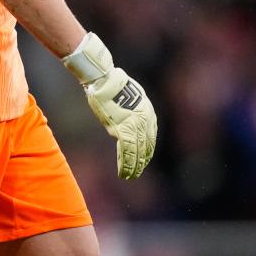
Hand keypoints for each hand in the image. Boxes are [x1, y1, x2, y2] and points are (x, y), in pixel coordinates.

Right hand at [62, 33, 157, 179]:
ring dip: (134, 167)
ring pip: (137, 153)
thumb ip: (131, 107)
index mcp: (147, 112)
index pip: (150, 136)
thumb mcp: (129, 94)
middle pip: (146, 146)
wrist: (105, 80)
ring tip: (130, 176)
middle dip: (142, 160)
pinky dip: (126, 165)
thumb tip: (126, 112)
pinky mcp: (123, 130)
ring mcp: (134, 126)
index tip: (144, 158)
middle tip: (137, 172)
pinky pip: (127, 153)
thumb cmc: (112, 84)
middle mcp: (145, 121)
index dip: (147, 149)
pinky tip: (124, 173)